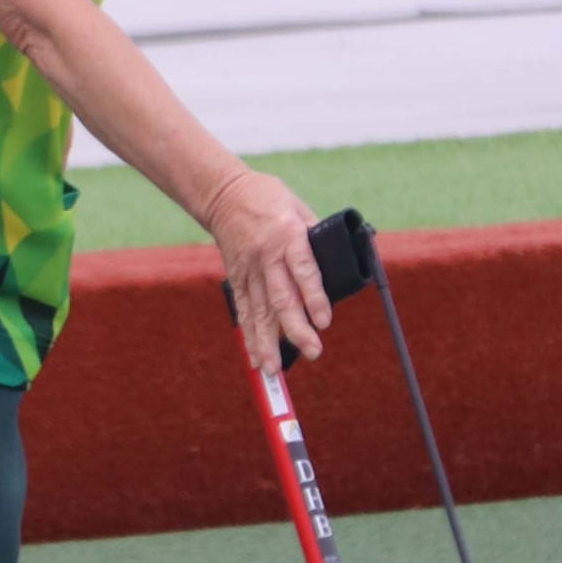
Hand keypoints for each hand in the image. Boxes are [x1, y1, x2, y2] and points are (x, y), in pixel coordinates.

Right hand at [204, 167, 332, 374]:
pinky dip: (250, 335)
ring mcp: (248, 269)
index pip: (304, 271)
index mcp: (288, 235)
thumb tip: (337, 267)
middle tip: (312, 351)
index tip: (325, 322)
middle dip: (296, 329)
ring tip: (274, 369)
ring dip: (267, 342)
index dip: (314, 297)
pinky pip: (244, 310)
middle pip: (281, 298)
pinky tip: (256, 357)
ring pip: (259, 311)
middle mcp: (267, 256)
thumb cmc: (269, 199)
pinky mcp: (236, 277)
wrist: (224, 193)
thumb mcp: (300, 208)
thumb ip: (315, 239)